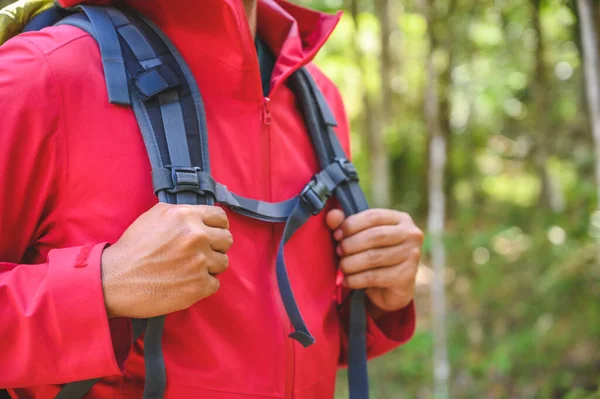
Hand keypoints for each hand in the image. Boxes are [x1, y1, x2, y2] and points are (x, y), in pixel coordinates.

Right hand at [101, 203, 232, 318]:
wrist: (115, 280)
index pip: (221, 217)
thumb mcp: (155, 215)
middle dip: (216, 246)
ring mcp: (199, 262)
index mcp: (187, 216)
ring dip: (210, 267)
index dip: (218, 226)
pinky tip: (185, 282)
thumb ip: (183, 213)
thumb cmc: (133, 248)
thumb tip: (202, 215)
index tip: (212, 233)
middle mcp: (196, 237)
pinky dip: (203, 285)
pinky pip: (215, 284)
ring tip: (189, 269)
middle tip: (200, 253)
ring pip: (223, 263)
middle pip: (227, 240)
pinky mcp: (198, 286)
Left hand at [326, 209, 422, 316]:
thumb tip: (332, 215)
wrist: (389, 289)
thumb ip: (345, 224)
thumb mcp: (361, 237)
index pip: (373, 216)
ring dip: (351, 263)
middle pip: (375, 236)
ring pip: (373, 257)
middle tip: (338, 252)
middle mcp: (411, 235)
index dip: (351, 224)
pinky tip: (347, 280)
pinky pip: (374, 277)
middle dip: (351, 244)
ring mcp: (412, 255)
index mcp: (400, 219)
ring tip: (342, 267)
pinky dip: (355, 279)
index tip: (337, 235)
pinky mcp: (407, 277)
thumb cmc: (374, 256)